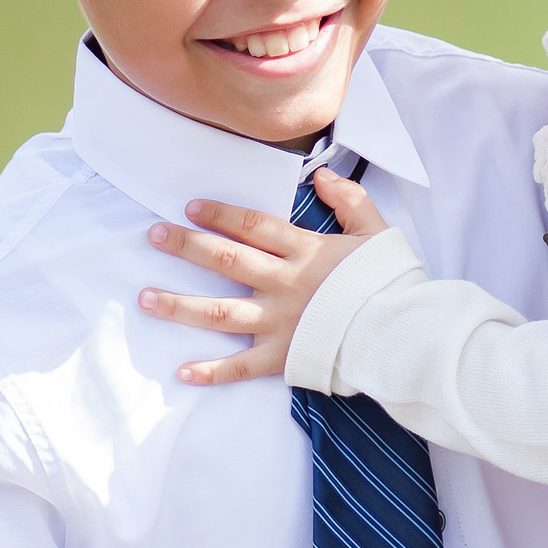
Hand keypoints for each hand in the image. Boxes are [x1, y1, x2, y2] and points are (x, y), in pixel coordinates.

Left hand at [137, 166, 387, 385]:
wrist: (402, 334)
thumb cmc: (390, 283)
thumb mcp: (376, 232)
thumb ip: (349, 200)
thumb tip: (322, 175)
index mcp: (306, 252)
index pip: (254, 226)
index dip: (221, 214)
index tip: (191, 207)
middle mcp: (285, 284)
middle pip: (227, 260)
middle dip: (187, 246)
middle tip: (154, 235)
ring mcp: (279, 323)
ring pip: (219, 312)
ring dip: (179, 305)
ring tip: (145, 297)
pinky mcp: (281, 358)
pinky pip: (239, 368)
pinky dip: (210, 372)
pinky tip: (181, 371)